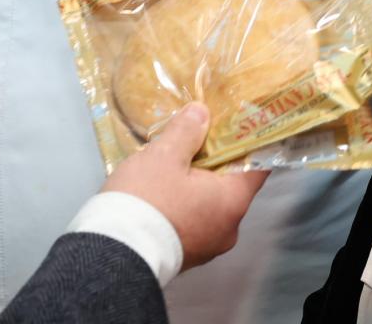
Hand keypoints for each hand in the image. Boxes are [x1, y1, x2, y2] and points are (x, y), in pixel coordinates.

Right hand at [100, 103, 268, 269]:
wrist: (114, 253)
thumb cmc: (148, 200)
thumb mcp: (164, 156)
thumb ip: (186, 131)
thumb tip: (201, 113)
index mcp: (233, 201)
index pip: (257, 166)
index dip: (248, 143)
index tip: (236, 125)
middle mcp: (229, 228)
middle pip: (232, 186)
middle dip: (215, 163)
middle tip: (196, 140)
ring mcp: (208, 247)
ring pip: (210, 206)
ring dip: (196, 186)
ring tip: (173, 166)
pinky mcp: (186, 256)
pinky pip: (194, 223)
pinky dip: (185, 206)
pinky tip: (163, 193)